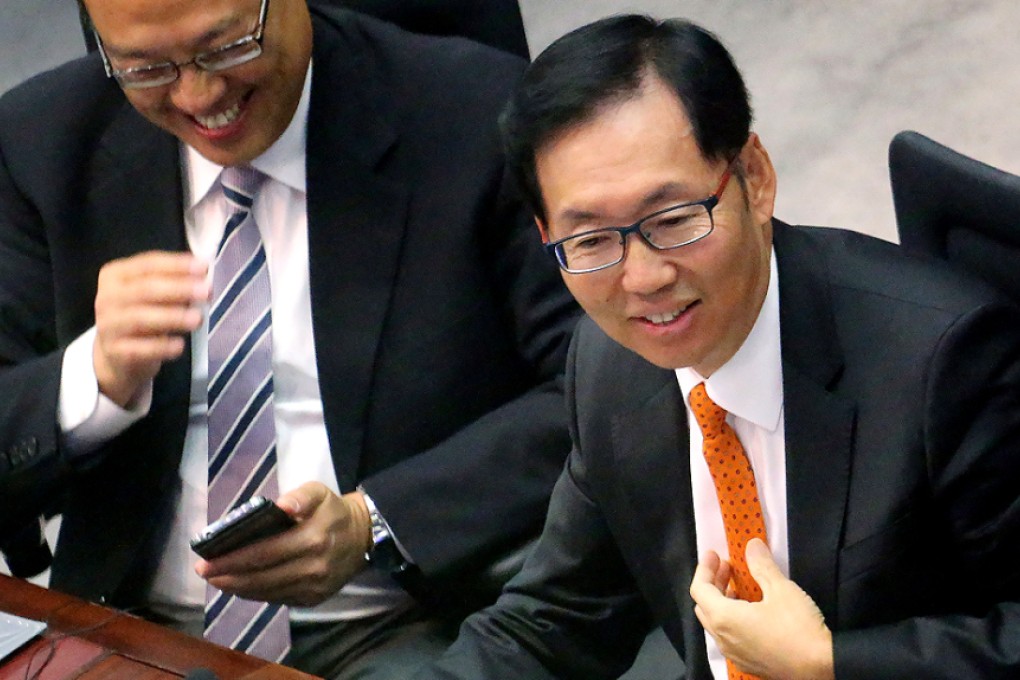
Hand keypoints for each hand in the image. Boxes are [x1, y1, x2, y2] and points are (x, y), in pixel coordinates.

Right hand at [93, 251, 208, 406]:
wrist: (118, 356)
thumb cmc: (141, 316)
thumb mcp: (152, 296)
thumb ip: (174, 284)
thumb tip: (204, 279)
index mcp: (115, 275)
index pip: (147, 264)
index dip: (177, 265)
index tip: (203, 267)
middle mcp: (107, 298)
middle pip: (145, 289)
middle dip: (178, 289)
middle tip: (205, 291)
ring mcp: (108, 325)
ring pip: (141, 318)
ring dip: (172, 317)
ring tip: (197, 318)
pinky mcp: (114, 352)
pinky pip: (140, 349)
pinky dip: (162, 346)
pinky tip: (179, 345)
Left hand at [196, 483, 372, 606]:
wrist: (364, 536)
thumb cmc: (333, 511)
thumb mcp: (319, 492)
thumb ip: (300, 496)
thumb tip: (280, 506)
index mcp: (312, 539)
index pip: (264, 553)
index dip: (233, 560)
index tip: (206, 562)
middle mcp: (313, 568)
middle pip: (262, 577)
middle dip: (228, 576)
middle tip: (204, 573)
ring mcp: (314, 587)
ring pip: (268, 592)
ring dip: (238, 588)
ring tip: (217, 580)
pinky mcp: (314, 599)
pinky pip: (278, 599)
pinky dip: (256, 594)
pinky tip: (241, 586)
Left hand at [689, 539, 833, 679]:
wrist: (821, 669)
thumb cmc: (799, 630)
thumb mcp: (781, 589)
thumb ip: (762, 565)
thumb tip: (752, 546)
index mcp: (724, 618)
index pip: (699, 589)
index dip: (704, 568)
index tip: (713, 554)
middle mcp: (723, 639)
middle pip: (704, 606)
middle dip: (712, 583)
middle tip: (727, 568)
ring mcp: (735, 654)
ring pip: (716, 624)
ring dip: (721, 602)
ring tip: (738, 587)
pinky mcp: (748, 663)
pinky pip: (730, 638)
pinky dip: (732, 619)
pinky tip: (752, 612)